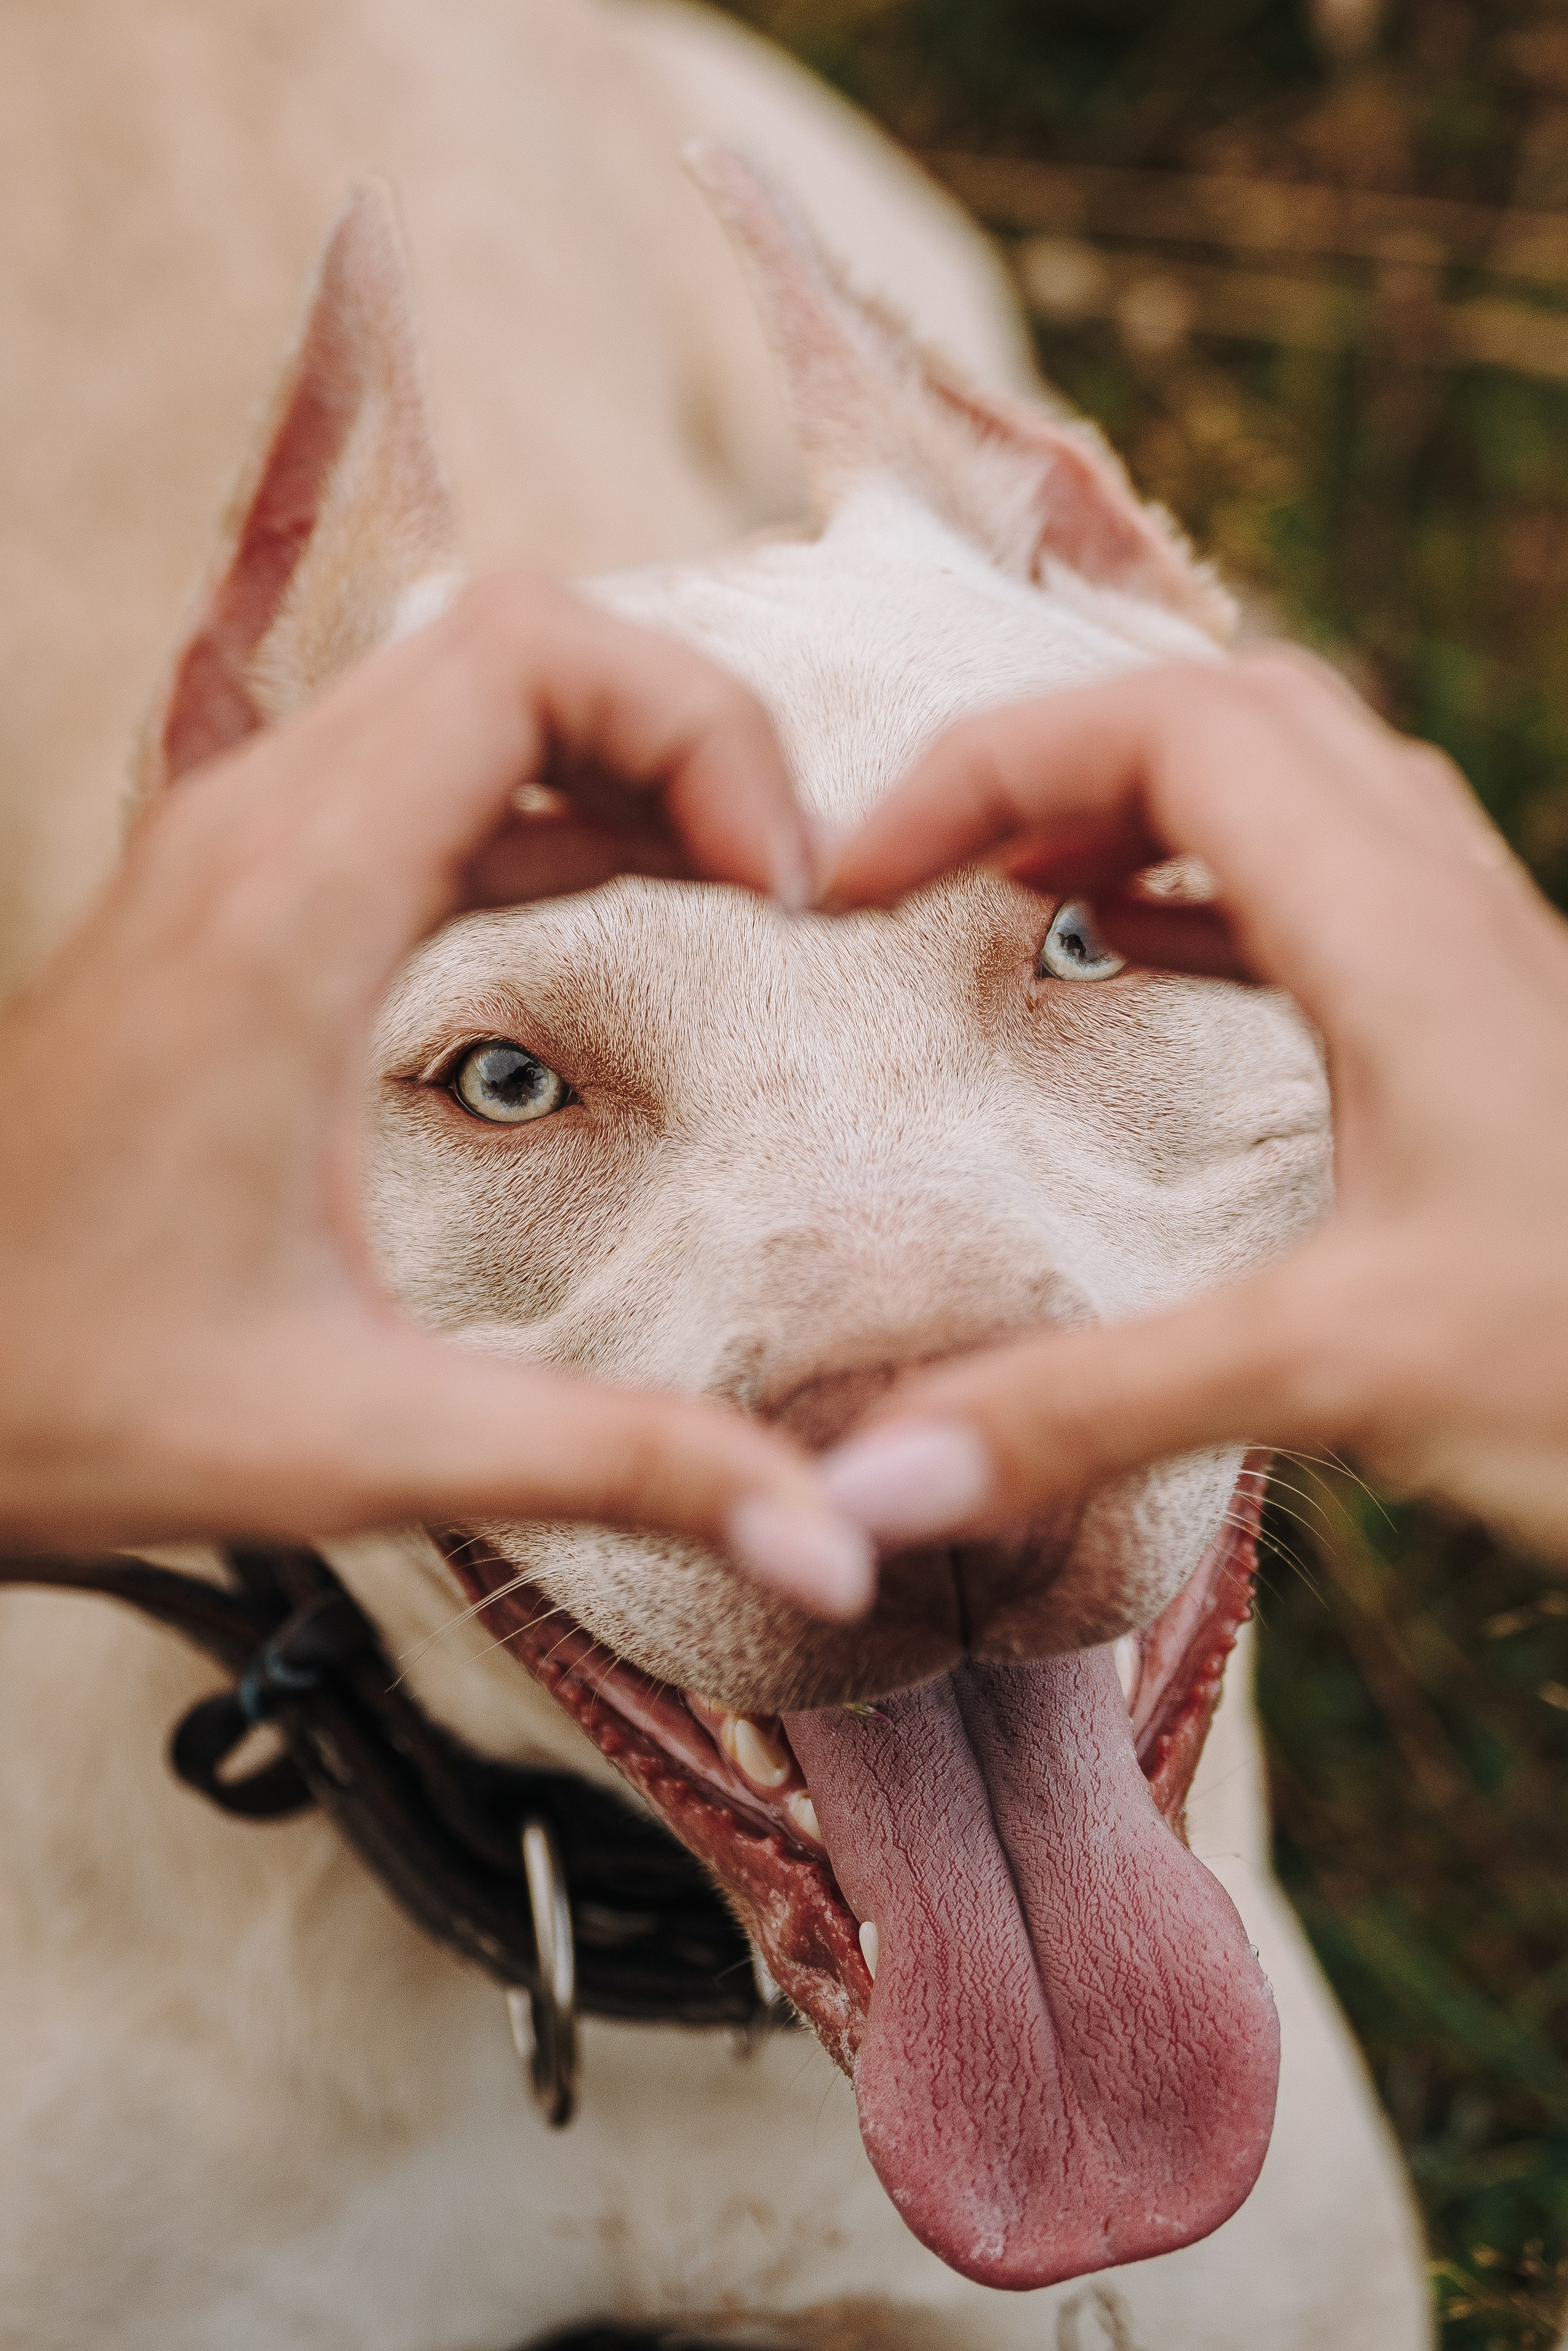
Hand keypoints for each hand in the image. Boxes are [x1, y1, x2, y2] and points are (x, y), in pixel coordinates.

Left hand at [0, 574, 869, 1617]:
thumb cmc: (69, 1396)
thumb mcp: (363, 1442)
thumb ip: (618, 1465)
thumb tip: (830, 1538)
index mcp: (285, 911)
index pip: (524, 655)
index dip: (698, 729)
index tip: (785, 885)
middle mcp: (249, 834)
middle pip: (517, 638)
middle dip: (688, 728)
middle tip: (789, 882)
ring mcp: (233, 850)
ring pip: (469, 686)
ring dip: (623, 752)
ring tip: (746, 880)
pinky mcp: (236, 896)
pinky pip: (425, 773)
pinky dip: (551, 797)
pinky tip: (637, 881)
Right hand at [817, 651, 1567, 1563]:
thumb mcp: (1344, 1374)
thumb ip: (1094, 1407)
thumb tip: (867, 1482)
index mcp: (1397, 933)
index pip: (1170, 726)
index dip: (988, 763)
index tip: (855, 876)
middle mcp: (1449, 903)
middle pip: (1235, 708)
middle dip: (1055, 752)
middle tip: (925, 858)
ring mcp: (1485, 958)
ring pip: (1301, 783)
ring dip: (1146, 801)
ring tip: (1012, 885)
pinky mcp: (1495, 1031)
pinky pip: (1338, 886)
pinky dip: (1216, 887)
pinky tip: (1143, 960)